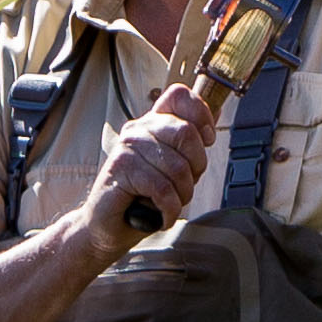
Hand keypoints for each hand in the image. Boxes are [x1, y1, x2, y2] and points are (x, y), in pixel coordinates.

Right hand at [90, 78, 221, 236]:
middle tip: (184, 186)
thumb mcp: (173, 167)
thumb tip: (212, 121)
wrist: (109, 226)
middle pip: (186, 132)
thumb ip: (187, 146)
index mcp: (152, 123)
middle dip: (196, 167)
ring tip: (169, 204)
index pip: (178, 96)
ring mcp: (127, 147)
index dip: (200, 115)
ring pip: (177, 167)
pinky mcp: (120, 169)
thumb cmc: (142, 198)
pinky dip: (169, 208)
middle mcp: (138, 130)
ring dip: (181, 195)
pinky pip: (161, 187)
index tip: (206, 141)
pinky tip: (162, 215)